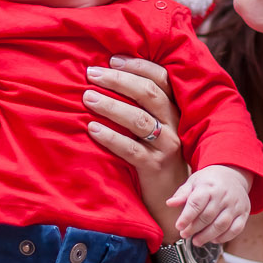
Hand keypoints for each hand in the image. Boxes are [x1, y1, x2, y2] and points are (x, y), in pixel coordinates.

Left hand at [83, 55, 188, 237]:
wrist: (175, 203)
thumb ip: (145, 107)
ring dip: (111, 105)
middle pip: (149, 93)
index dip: (137, 66)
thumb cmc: (159, 159)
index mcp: (175, 111)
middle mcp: (174, 126)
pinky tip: (92, 129)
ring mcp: (167, 147)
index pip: (162, 79)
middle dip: (119, 80)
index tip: (112, 59)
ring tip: (87, 97)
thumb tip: (112, 78)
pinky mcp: (155, 168)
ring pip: (139, 119)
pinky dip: (110, 137)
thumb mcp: (159, 131)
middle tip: (92, 74)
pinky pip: (130, 149)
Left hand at [168, 164, 251, 244]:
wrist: (233, 174)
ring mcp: (235, 205)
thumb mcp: (193, 182)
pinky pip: (235, 229)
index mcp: (208, 186)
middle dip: (194, 229)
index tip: (179, 227)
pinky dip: (224, 237)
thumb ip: (182, 194)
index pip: (196, 203)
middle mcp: (223, 195)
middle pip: (208, 216)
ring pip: (221, 225)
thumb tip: (170, 203)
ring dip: (207, 236)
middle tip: (185, 235)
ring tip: (196, 241)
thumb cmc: (209, 181)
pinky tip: (214, 239)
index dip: (187, 217)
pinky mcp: (243, 213)